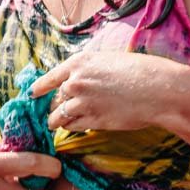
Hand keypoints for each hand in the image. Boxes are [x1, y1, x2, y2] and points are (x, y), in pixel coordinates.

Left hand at [31, 50, 189, 132]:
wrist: (158, 89)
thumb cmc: (140, 71)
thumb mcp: (108, 61)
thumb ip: (88, 70)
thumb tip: (77, 80)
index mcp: (78, 63)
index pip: (48, 78)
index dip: (38, 89)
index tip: (32, 95)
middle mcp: (75, 82)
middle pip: (53, 100)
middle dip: (54, 107)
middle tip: (53, 113)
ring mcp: (82, 103)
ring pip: (58, 117)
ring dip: (58, 121)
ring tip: (58, 124)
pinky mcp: (92, 121)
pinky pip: (72, 127)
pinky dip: (72, 128)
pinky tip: (76, 127)